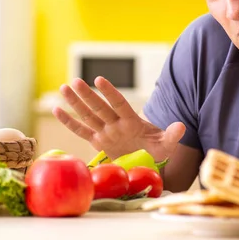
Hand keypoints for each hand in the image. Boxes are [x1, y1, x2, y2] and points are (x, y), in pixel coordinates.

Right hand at [52, 77, 185, 160]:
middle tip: (75, 81)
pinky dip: (70, 122)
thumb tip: (181, 126)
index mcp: (131, 122)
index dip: (109, 93)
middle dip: (88, 96)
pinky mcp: (99, 142)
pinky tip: (57, 111)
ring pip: (88, 116)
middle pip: (99, 108)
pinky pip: (81, 132)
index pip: (119, 104)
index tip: (99, 80)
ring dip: (76, 103)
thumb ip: (171, 135)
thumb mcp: (166, 144)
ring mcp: (106, 132)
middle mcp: (116, 124)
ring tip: (64, 88)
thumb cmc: (157, 149)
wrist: (150, 159)